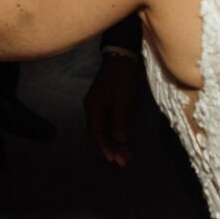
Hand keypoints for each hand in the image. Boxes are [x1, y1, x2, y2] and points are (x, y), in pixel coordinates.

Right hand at [84, 48, 139, 166]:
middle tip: (124, 162)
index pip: (97, 133)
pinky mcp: (105, 103)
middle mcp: (92, 108)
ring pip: (104, 129)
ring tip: (127, 155)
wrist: (121, 57)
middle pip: (99, 133)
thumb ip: (119, 120)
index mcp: (93, 108)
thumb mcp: (122, 99)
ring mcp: (98, 106)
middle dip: (111, 148)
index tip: (114, 159)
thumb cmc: (121, 77)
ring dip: (114, 142)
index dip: (105, 147)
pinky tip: (123, 140)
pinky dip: (115, 133)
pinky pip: (108, 123)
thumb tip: (119, 139)